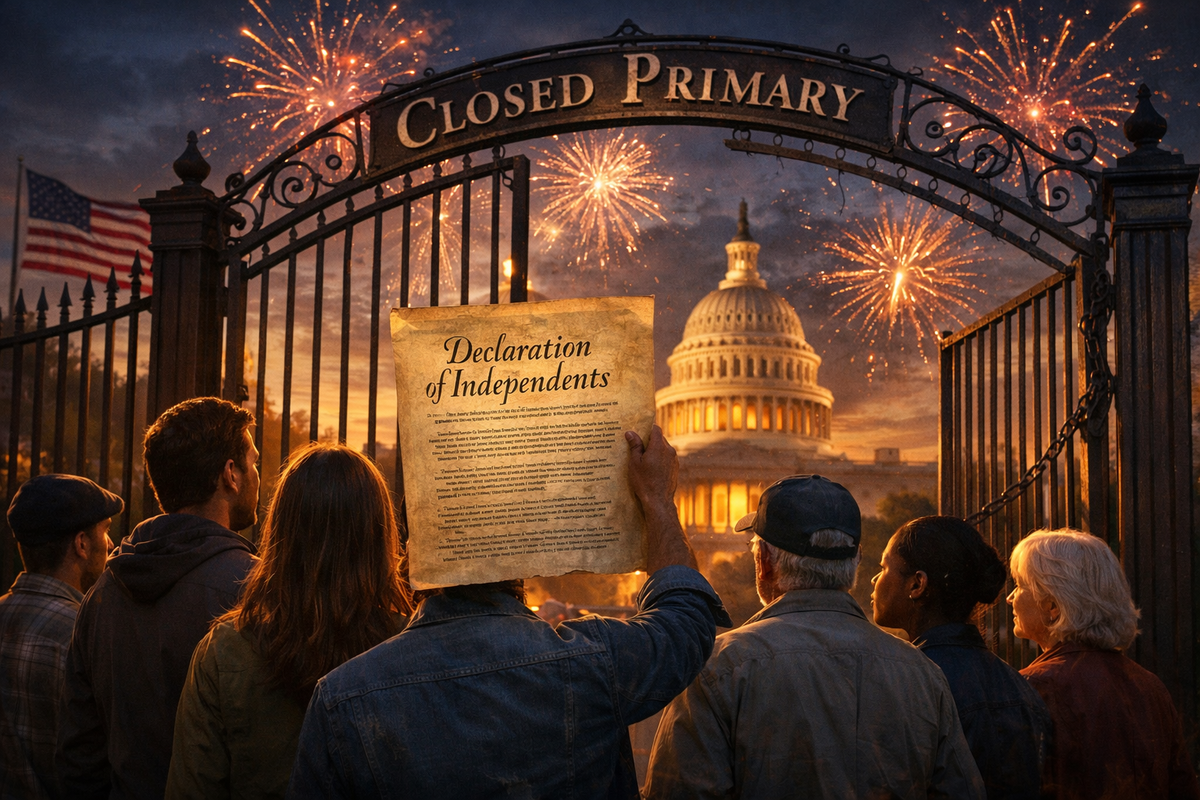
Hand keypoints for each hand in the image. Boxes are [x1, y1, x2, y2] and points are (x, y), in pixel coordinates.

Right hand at [626, 426, 694, 571]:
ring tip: (644, 460)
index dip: (647, 428)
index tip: (639, 432)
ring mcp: (674, 460)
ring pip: (664, 449)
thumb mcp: (634, 463)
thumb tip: (630, 432)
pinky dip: (660, 460)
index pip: (655, 429)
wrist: (658, 501)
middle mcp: (669, 450)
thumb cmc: (644, 482)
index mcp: (658, 446)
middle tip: (638, 447)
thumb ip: (634, 446)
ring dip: (655, 451)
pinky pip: (667, 459)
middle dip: (650, 441)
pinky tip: (651, 469)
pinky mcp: (675, 468)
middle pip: (660, 439)